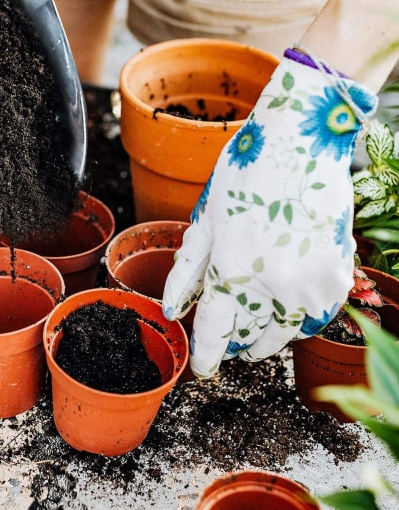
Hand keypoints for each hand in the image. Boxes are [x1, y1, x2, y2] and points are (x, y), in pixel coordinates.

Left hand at [162, 50, 377, 377]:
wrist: (301, 140)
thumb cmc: (244, 173)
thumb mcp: (204, 219)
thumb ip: (187, 270)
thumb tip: (173, 308)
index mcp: (232, 267)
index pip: (215, 330)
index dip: (206, 355)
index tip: (204, 369)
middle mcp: (272, 283)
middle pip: (248, 337)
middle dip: (233, 343)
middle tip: (226, 341)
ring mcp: (310, 282)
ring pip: (283, 334)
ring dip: (263, 337)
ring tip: (252, 331)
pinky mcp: (337, 275)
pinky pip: (313, 318)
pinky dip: (294, 321)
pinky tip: (282, 311)